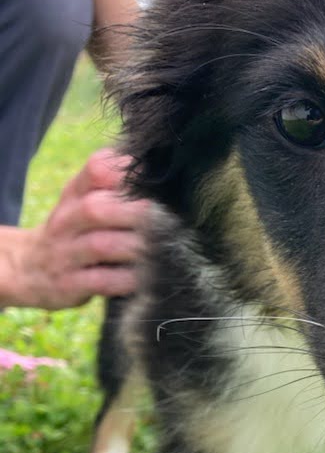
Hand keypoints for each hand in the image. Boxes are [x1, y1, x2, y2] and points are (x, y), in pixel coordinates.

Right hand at [11, 149, 148, 309]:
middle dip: (135, 213)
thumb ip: (112, 181)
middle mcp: (66, 221)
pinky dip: (127, 279)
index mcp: (74, 195)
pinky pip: (101, 281)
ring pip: (101, 245)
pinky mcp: (70, 285)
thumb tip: (151, 168)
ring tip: (161, 248)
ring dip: (135, 246)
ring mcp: (66, 254)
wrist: (29, 268)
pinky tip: (147, 276)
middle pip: (97, 209)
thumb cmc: (73, 231)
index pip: (95, 171)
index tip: (151, 183)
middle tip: (166, 221)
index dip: (123, 173)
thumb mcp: (82, 199)